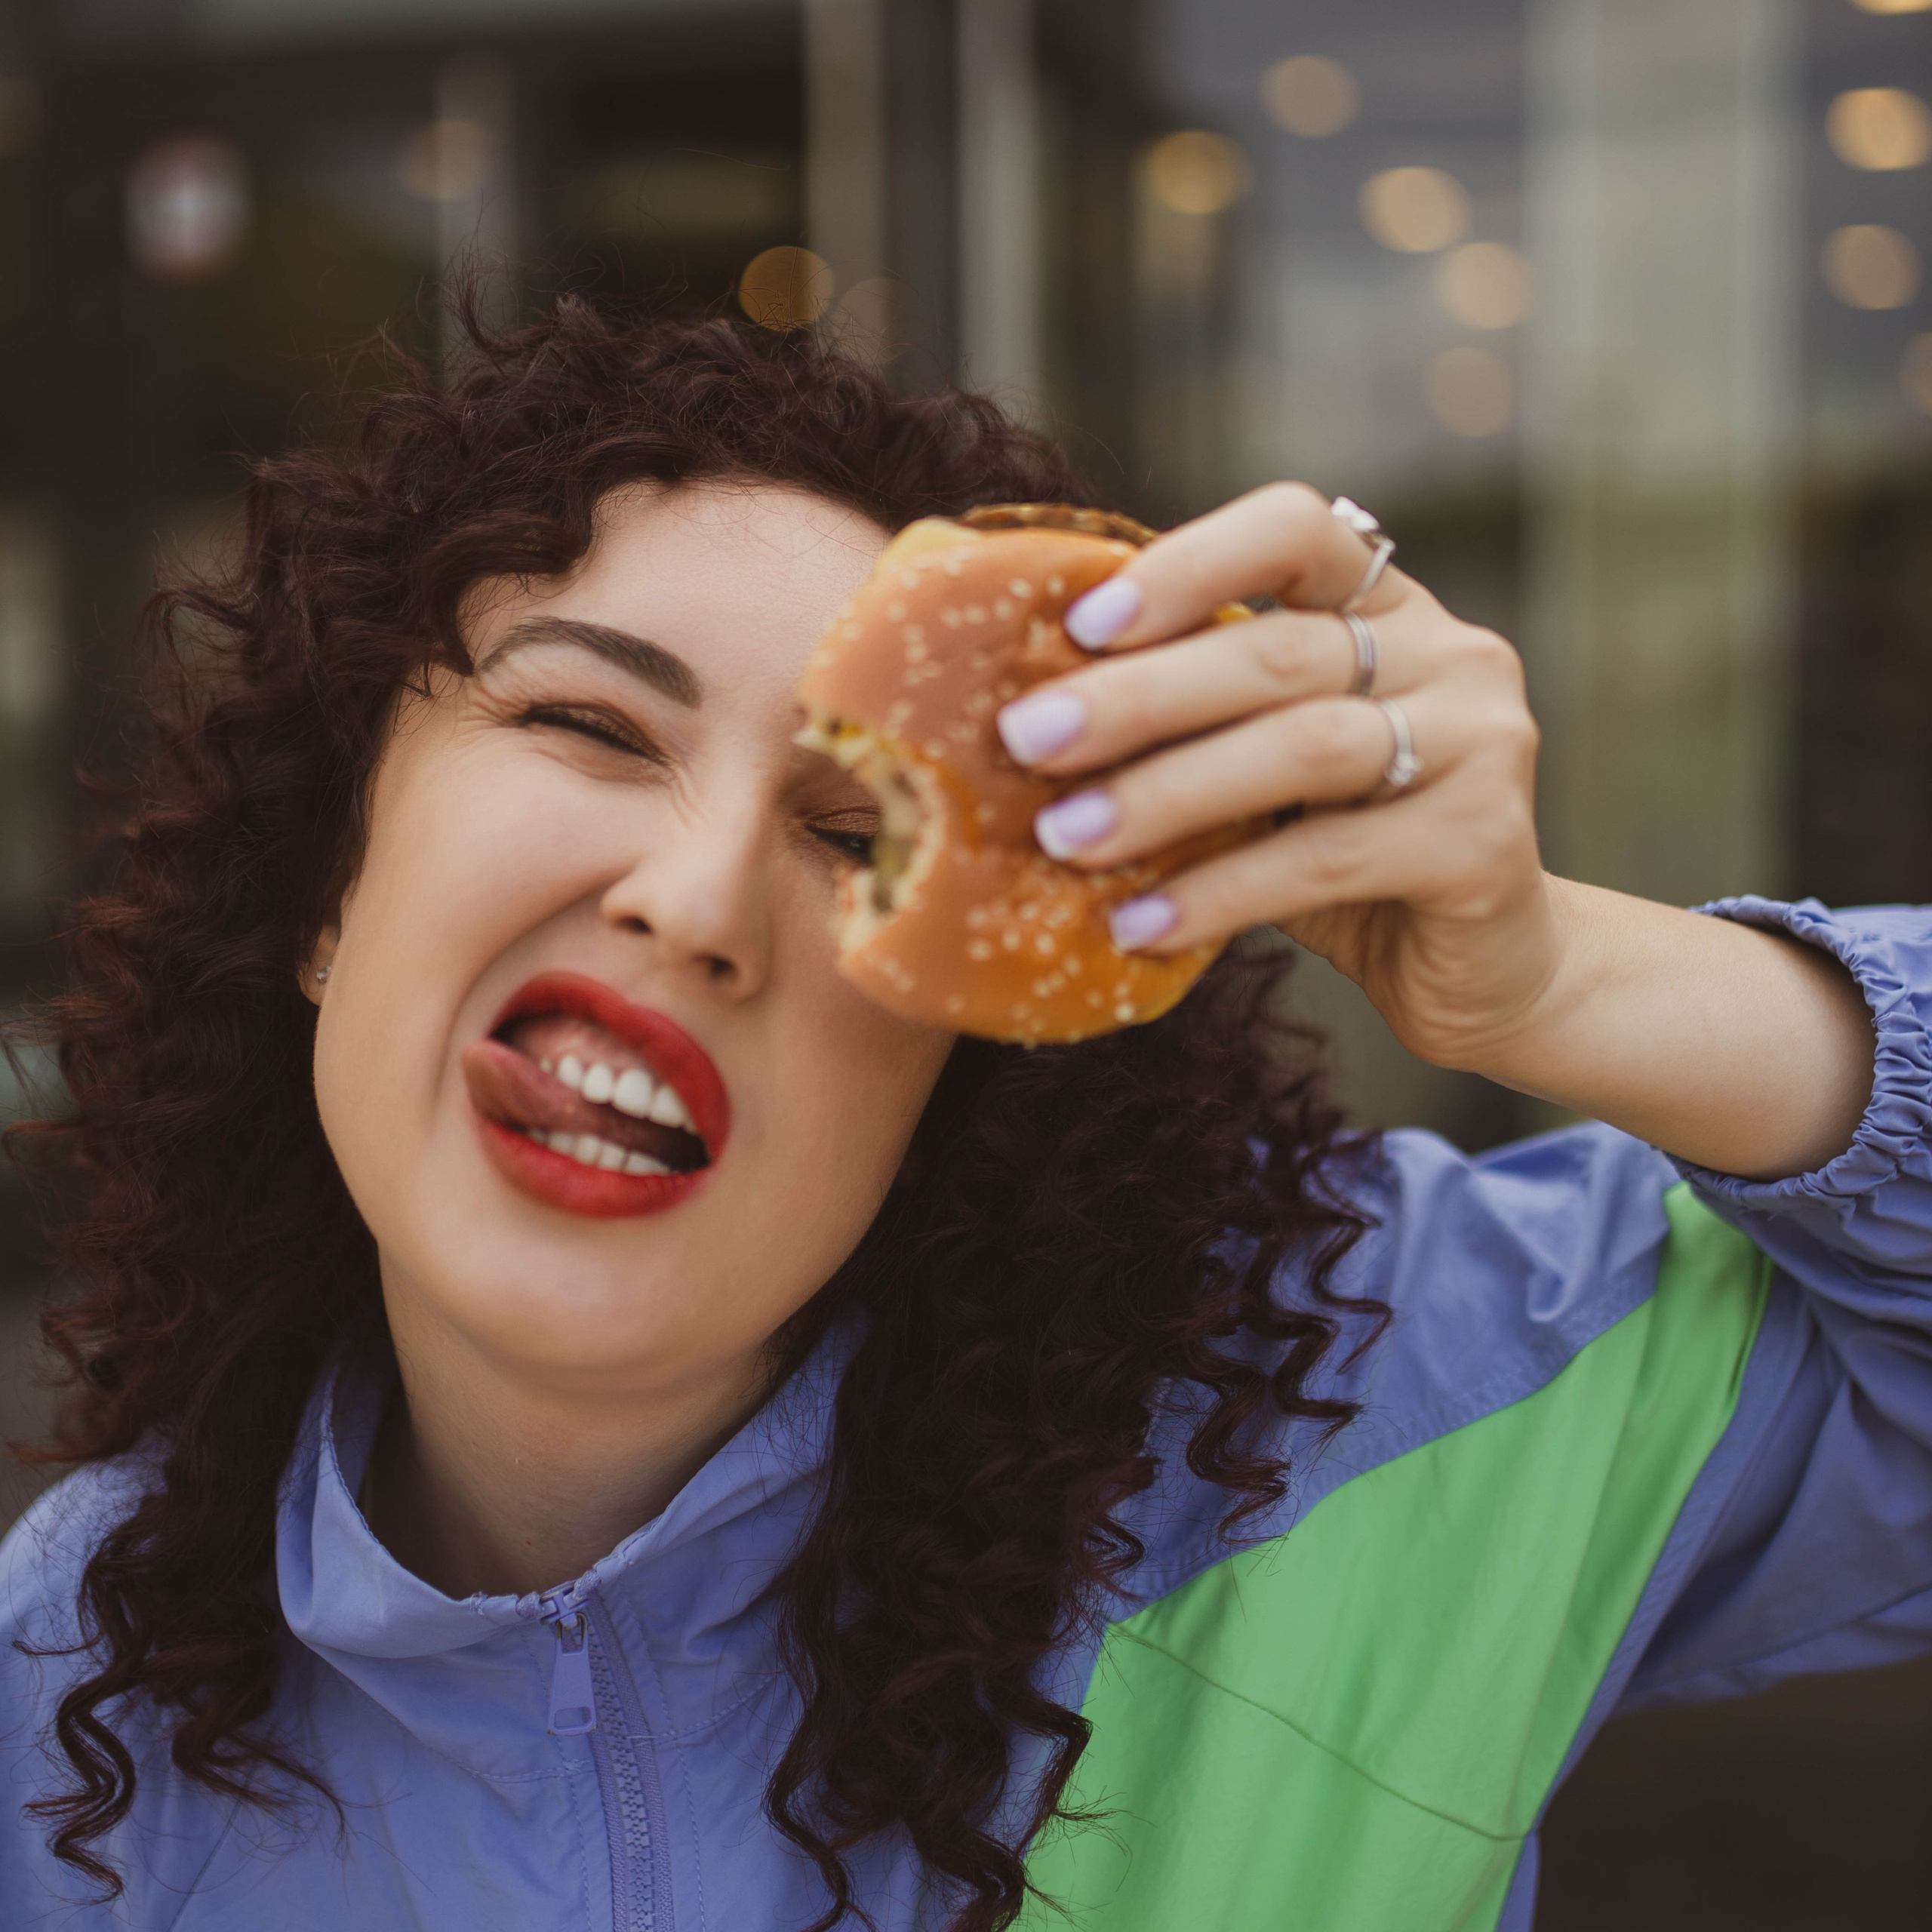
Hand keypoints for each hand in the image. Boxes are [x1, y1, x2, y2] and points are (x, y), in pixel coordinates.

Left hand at [993, 481, 1555, 1073]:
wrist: (1483, 969)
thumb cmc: (1343, 856)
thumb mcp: (1266, 772)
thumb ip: (1196, 723)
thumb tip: (1024, 711)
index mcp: (1388, 605)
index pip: (1296, 529)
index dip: (1188, 564)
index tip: (1082, 625)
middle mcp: (1451, 652)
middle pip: (1277, 652)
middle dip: (1136, 697)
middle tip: (1026, 740)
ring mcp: (1481, 740)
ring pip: (1302, 748)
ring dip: (1165, 794)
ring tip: (1065, 837)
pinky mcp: (1483, 842)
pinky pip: (1326, 861)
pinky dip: (1219, 892)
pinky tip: (1138, 924)